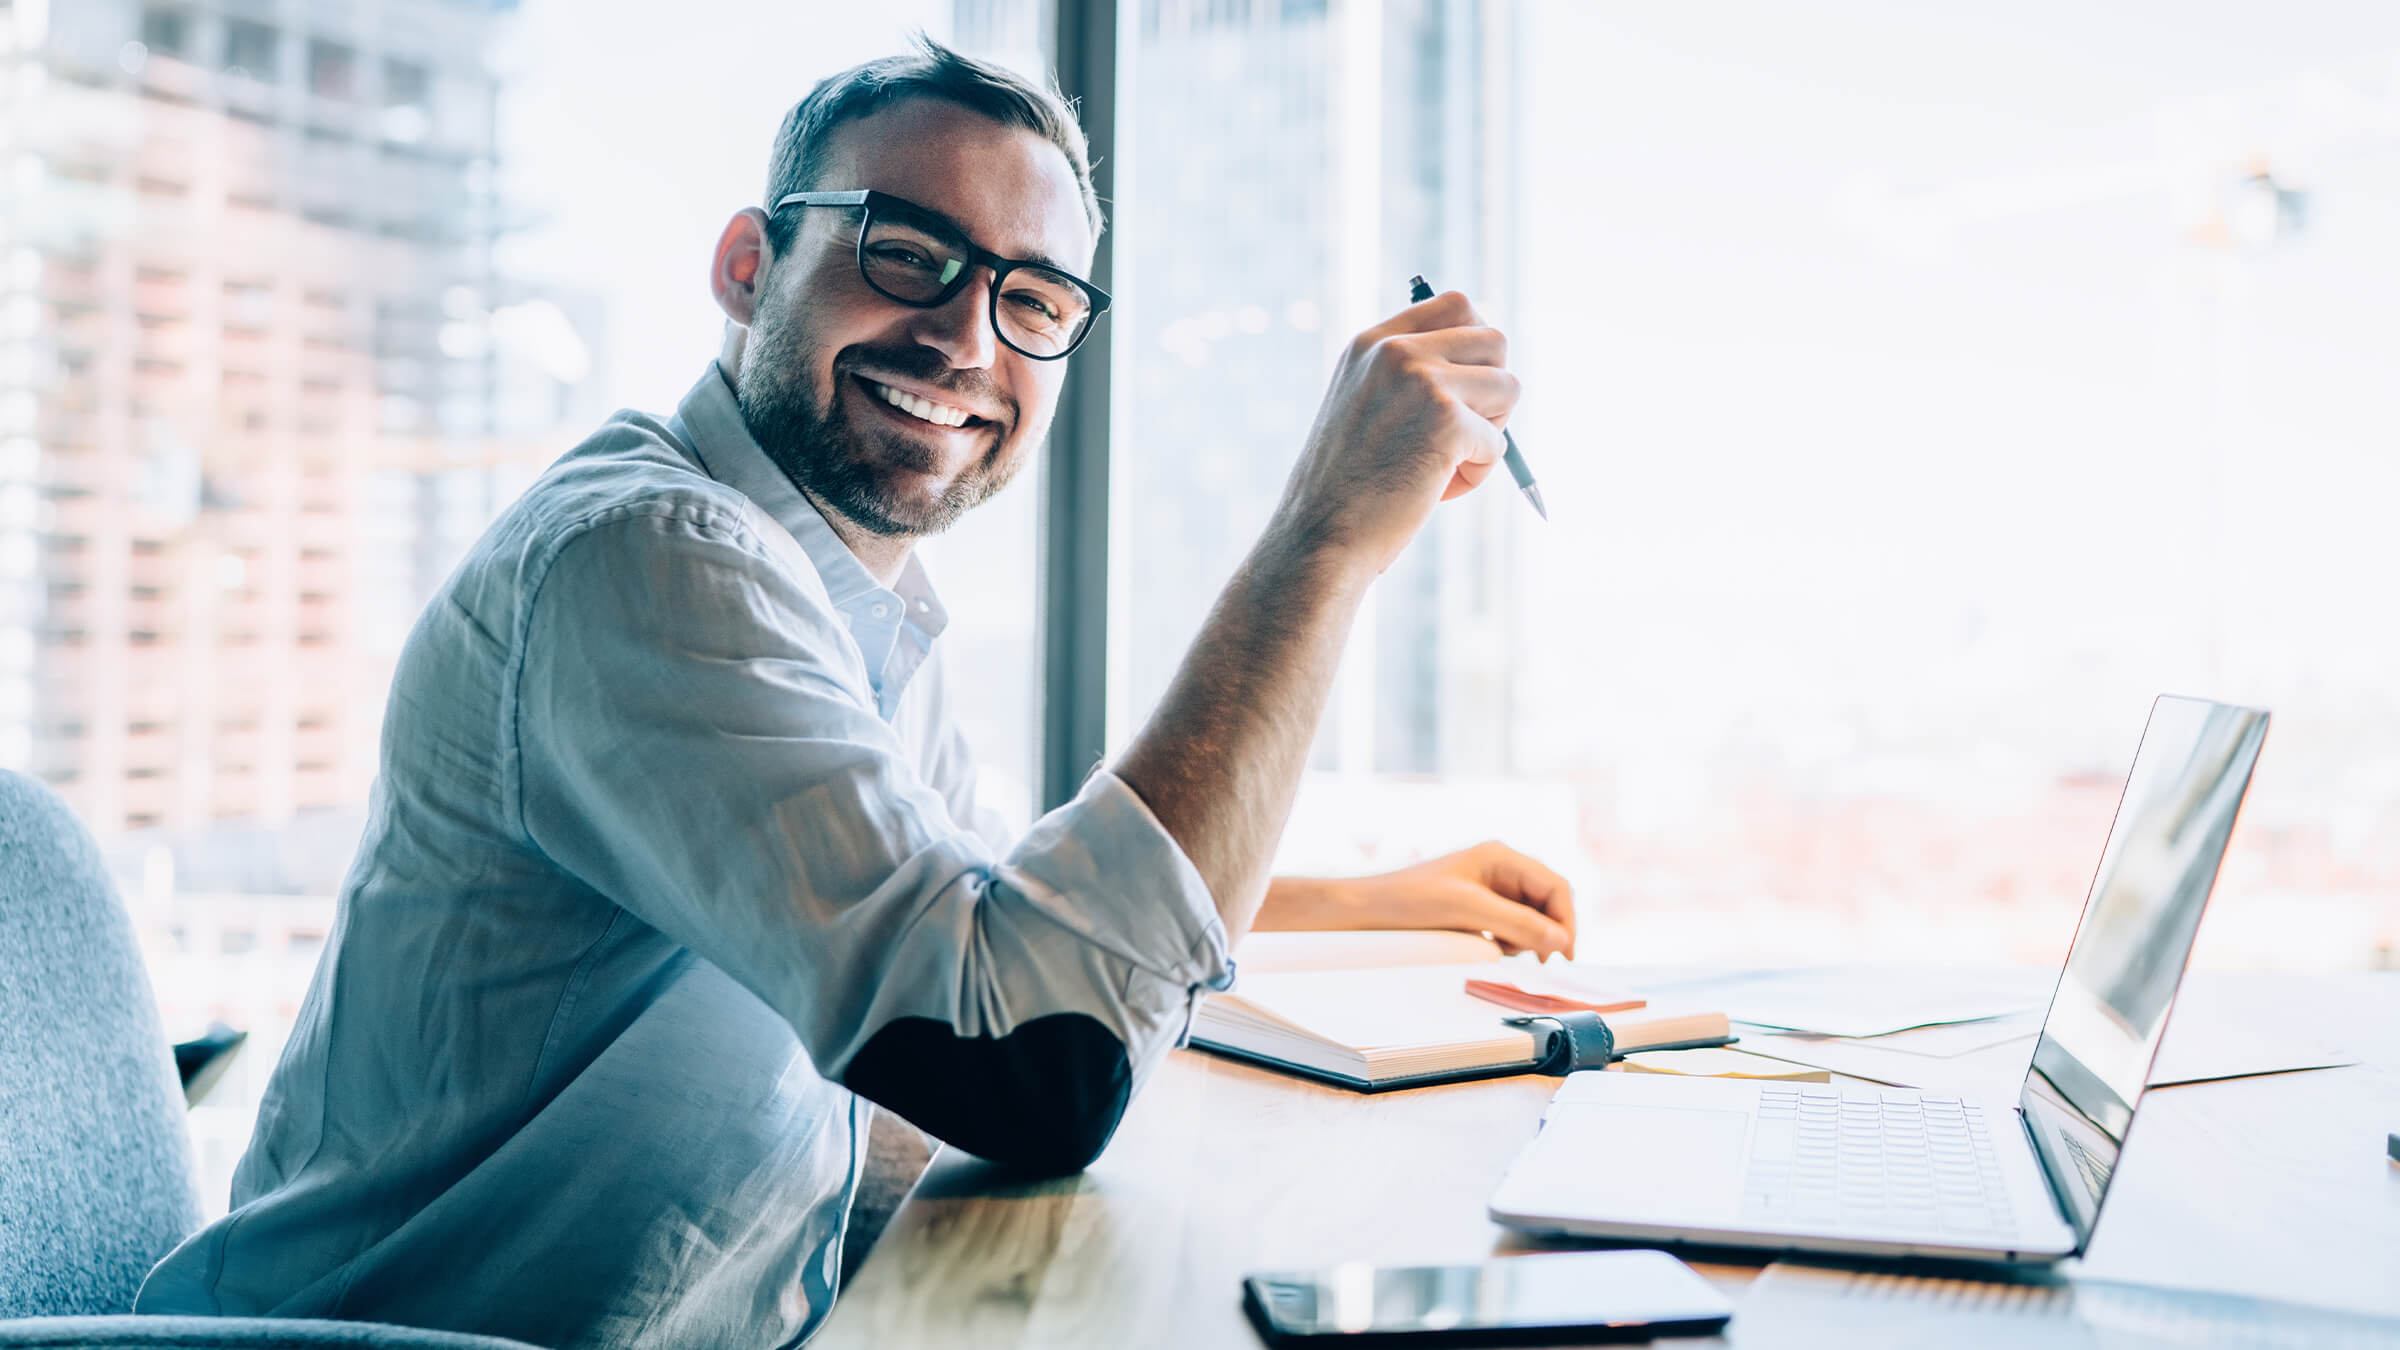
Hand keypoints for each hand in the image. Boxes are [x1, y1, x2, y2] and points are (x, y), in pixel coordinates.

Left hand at [1256, 841, 1575, 959]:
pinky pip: (1508, 929)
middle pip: (1547, 902)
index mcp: (1500, 856)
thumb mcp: (1467, 910)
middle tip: (1542, 964)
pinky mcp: (1475, 911)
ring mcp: (1487, 890)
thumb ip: (1517, 923)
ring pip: (1530, 919)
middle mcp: (1498, 870)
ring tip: (1502, 953)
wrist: (1363, 911)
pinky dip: (1508, 943)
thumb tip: (1561, 940)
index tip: (1564, 955)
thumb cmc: (1407, 900)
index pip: (1555, 886)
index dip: (1566, 920)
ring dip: (1527, 940)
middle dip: (1548, 932)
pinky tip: (1488, 951)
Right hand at [1270, 291, 1516, 575]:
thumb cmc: (1345, 487)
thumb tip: (1486, 364)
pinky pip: (1499, 443)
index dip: (1477, 345)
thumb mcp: (1363, 407)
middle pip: (1495, 339)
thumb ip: (1407, 377)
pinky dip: (1477, 473)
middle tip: (1461, 431)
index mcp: (1371, 343)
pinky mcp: (1446, 422)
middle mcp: (1395, 351)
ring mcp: (1422, 382)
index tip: (1468, 385)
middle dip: (1493, 390)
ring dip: (1490, 433)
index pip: (1456, 304)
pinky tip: (1436, 491)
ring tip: (1445, 466)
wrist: (1320, 538)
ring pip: (1509, 387)